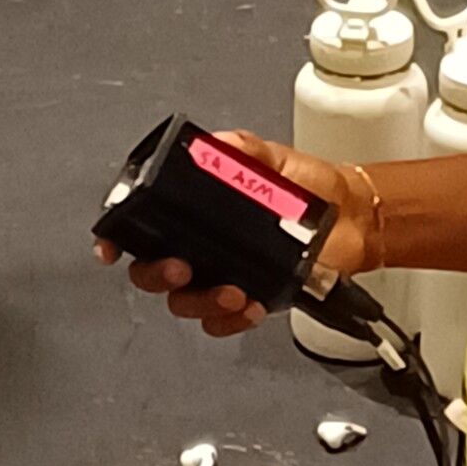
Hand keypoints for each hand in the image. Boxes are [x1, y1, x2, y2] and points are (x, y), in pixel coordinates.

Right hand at [93, 131, 373, 339]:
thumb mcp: (276, 158)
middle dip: (157, 275)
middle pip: (154, 271)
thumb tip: (217, 143)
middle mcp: (205, 244)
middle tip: (181, 266)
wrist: (353, 216)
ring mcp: (224, 273)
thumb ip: (244, 149)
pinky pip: (223, 322)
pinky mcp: (249, 297)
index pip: (148, 224)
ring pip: (185, 302)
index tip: (113, 244)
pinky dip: (230, 319)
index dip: (121, 236)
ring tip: (230, 290)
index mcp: (201, 209)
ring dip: (200, 301)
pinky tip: (249, 304)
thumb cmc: (313, 185)